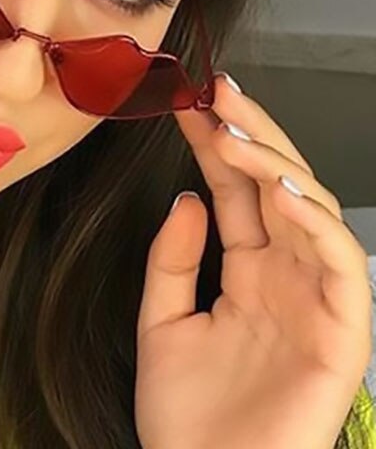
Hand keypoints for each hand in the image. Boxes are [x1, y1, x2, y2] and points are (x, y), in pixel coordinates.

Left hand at [134, 72, 371, 448]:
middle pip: (277, 186)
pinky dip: (319, 222)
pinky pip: (343, 266)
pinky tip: (285, 190)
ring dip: (276, 164)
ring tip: (233, 129)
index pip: (236, 191)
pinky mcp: (343, 335)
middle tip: (218, 90)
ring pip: (313, 211)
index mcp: (247, 272)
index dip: (216, 145)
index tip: (188, 104)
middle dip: (251, 133)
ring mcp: (315, 301)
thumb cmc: (186, 416)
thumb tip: (187, 197)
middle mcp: (285, 277)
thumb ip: (173, 259)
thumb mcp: (162, 321)